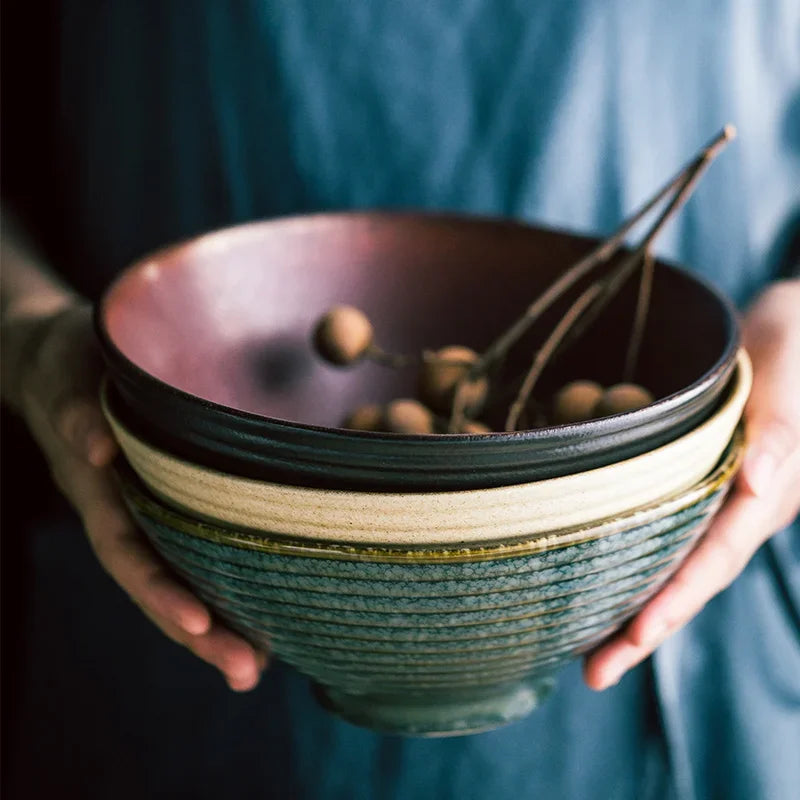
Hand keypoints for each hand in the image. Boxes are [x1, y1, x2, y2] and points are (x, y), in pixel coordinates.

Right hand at [2, 299, 267, 690]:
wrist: (62, 362)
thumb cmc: (70, 363)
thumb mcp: (67, 375)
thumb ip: (76, 409)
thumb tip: (96, 448)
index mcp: (98, 491)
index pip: (128, 553)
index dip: (158, 591)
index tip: (196, 625)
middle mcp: (123, 513)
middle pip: (158, 585)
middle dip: (199, 633)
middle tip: (247, 674)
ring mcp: (144, 513)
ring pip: (178, 579)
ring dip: (214, 627)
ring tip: (258, 669)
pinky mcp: (169, 501)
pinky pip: (194, 551)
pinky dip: (222, 589)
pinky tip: (260, 618)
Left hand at [584, 279, 799, 689]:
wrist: (790, 330)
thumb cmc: (789, 346)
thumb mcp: (786, 374)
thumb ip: (780, 433)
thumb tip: (752, 490)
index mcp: (764, 492)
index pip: (715, 556)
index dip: (677, 597)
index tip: (635, 636)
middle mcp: (740, 507)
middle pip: (692, 578)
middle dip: (647, 627)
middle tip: (594, 675)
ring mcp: (719, 502)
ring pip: (677, 564)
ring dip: (637, 609)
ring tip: (587, 653)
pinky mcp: (698, 487)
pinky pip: (669, 535)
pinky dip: (636, 564)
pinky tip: (599, 584)